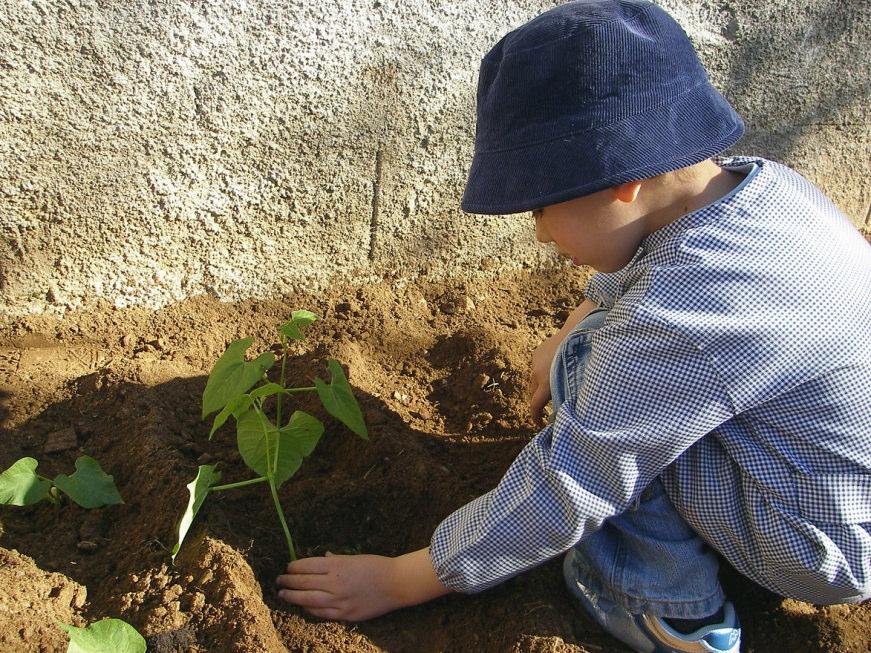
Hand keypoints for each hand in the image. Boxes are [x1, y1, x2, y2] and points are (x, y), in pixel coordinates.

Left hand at [276, 548, 450, 620]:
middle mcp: (335, 583)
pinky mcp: (345, 614)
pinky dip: (309, 609)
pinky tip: (303, 606)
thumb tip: (321, 560)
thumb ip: (335, 560)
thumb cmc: (376, 566)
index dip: (293, 567)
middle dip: (288, 581)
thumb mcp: (355, 558)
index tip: (287, 567)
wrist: (396, 584)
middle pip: (303, 582)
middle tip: (279, 580)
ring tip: (283, 594)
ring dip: (292, 596)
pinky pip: (321, 613)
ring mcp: (339, 601)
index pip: (306, 566)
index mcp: (337, 566)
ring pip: (307, 600)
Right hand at [529, 299, 597, 424]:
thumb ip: (566, 397)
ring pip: (534, 380)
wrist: (576, 331)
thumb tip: (565, 412)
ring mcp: (535, 361)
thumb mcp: (575, 383)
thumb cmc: (580, 360)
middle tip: (548, 407)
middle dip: (538, 401)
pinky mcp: (537, 352)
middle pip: (532, 393)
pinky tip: (554, 370)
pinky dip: (542, 373)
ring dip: (540, 387)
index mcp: (545, 382)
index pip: (535, 405)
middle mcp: (537, 372)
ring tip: (553, 387)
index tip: (538, 424)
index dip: (535, 417)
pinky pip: (537, 368)